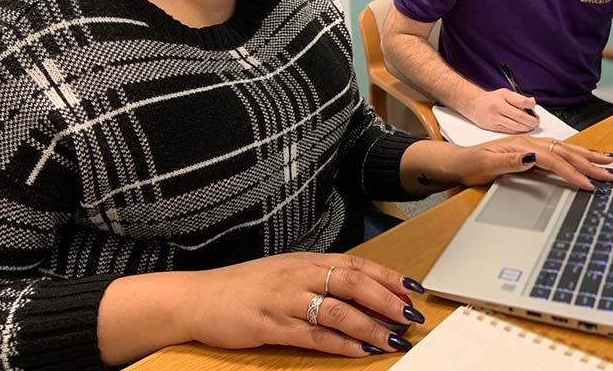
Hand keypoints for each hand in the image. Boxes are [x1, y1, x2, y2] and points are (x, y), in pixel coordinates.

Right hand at [181, 253, 423, 356]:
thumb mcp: (286, 273)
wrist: (200, 297)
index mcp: (306, 260)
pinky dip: (342, 344)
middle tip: (411, 314)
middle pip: (353, 283)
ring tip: (394, 338)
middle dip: (387, 299)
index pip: (357, 264)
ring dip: (371, 325)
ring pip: (338, 310)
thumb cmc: (246, 287)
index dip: (388, 276)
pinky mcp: (273, 325)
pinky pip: (315, 335)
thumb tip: (361, 290)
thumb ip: (320, 278)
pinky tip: (361, 351)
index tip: (413, 288)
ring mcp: (286, 300)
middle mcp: (300, 275)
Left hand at [452, 135, 612, 190]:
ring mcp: (531, 145)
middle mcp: (529, 143)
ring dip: (587, 156)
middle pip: (565, 152)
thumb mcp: (487, 165)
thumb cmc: (472, 164)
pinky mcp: (531, 150)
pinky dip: (575, 153)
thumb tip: (532, 157)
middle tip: (609, 174)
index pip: (554, 160)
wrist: (459, 161)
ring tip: (607, 161)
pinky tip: (584, 157)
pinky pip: (558, 151)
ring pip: (565, 149)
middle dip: (589, 163)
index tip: (588, 184)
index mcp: (522, 146)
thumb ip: (510, 160)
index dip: (572, 172)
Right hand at [464, 88, 538, 132]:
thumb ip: (518, 99)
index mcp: (503, 96)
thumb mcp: (505, 93)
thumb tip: (532, 105)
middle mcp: (498, 108)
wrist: (474, 105)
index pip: (522, 102)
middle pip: (521, 117)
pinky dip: (518, 131)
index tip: (533, 106)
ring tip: (530, 125)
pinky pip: (510, 132)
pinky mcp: (494, 128)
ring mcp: (495, 119)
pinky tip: (521, 129)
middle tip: (536, 121)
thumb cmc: (491, 99)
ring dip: (527, 128)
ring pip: (517, 127)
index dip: (531, 105)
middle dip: (532, 121)